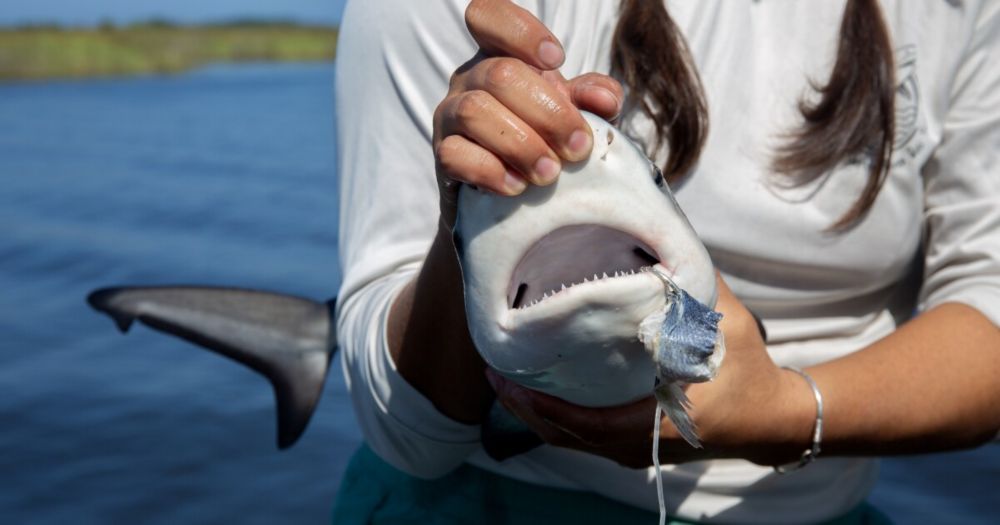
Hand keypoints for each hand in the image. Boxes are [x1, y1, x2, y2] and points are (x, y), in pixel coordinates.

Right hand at [433, 0, 623, 227]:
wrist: (514, 189)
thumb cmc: (544, 137)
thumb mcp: (571, 110)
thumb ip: (591, 98)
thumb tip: (606, 100)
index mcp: (499, 55)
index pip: (488, 15)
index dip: (521, 30)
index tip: (557, 59)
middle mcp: (469, 78)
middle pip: (500, 75)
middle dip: (548, 114)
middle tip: (577, 147)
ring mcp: (449, 115)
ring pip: (475, 112)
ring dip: (521, 145)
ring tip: (550, 172)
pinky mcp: (442, 155)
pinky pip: (455, 155)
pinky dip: (491, 171)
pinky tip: (517, 186)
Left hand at [486, 275, 817, 467]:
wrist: (772, 417)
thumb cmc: (750, 372)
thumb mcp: (724, 322)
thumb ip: (688, 284)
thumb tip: (656, 237)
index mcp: (656, 420)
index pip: (586, 423)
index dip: (543, 405)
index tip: (509, 378)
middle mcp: (638, 444)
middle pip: (565, 434)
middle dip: (525, 406)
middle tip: (493, 371)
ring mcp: (636, 449)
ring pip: (571, 439)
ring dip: (536, 412)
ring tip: (505, 379)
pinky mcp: (636, 445)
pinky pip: (585, 438)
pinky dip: (557, 418)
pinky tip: (539, 392)